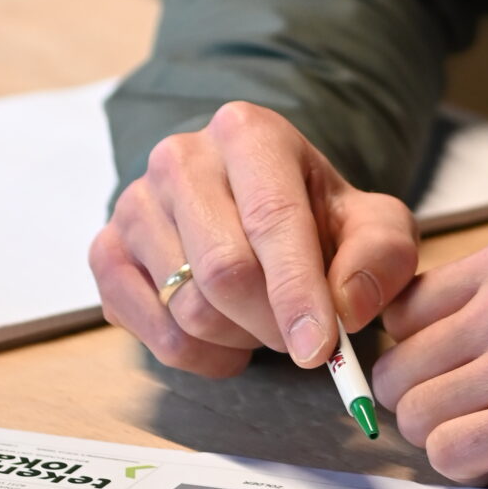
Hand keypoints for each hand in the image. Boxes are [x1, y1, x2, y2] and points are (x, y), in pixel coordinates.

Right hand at [89, 102, 418, 378]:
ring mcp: (134, 203)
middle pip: (224, 271)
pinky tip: (225, 337)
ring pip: (187, 309)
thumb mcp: (371, 224)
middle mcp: (180, 157)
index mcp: (248, 132)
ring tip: (264, 324)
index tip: (319, 348)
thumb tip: (345, 306)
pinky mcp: (107, 250)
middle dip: (273, 323)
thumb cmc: (316, 216)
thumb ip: (380, 257)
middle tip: (304, 339)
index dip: (297, 291)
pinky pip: (152, 332)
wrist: (256, 206)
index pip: (271, 219)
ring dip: (240, 340)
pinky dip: (199, 356)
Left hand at [372, 231, 487, 484]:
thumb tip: (430, 342)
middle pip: (401, 367)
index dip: (419, 356)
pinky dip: (475, 470)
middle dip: (428, 404)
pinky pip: (452, 454)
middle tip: (475, 422)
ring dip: (451, 441)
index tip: (447, 380)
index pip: (404, 310)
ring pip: (417, 414)